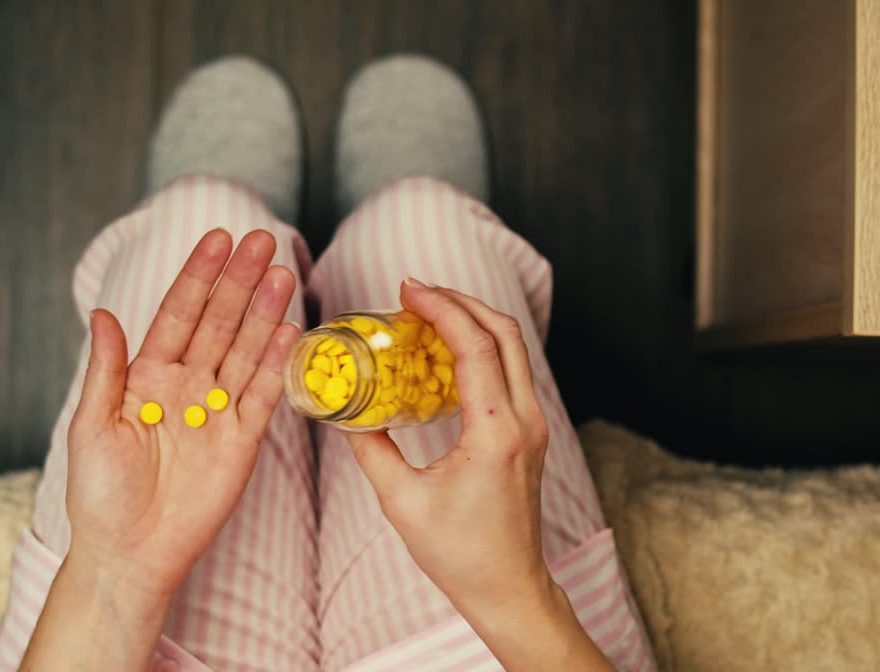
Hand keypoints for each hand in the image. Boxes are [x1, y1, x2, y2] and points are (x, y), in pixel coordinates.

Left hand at [65, 228, 298, 595]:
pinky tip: (289, 330)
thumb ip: (106, 370)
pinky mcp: (242, 441)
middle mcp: (186, 387)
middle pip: (219, 323)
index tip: (218, 239)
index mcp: (146, 377)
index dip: (199, 277)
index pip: (178, 314)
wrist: (130, 555)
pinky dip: (277, 363)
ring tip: (282, 274)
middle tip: (263, 240)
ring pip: (246, 350)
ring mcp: (217, 411)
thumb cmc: (99, 496)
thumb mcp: (91, 427)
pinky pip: (264, 395)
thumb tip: (102, 313)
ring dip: (264, 312)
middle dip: (240, 281)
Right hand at [346, 279, 612, 670]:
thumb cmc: (460, 554)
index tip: (408, 290)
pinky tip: (444, 354)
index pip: (476, 346)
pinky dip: (481, 349)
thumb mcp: (401, 501)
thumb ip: (371, 450)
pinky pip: (511, 372)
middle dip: (460, 301)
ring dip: (473, 321)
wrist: (509, 588)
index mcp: (496, 433)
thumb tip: (345, 413)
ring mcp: (533, 426)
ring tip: (427, 314)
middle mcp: (524, 421)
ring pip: (514, 348)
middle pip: (505, 332)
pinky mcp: (529, 434)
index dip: (443, 308)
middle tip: (416, 292)